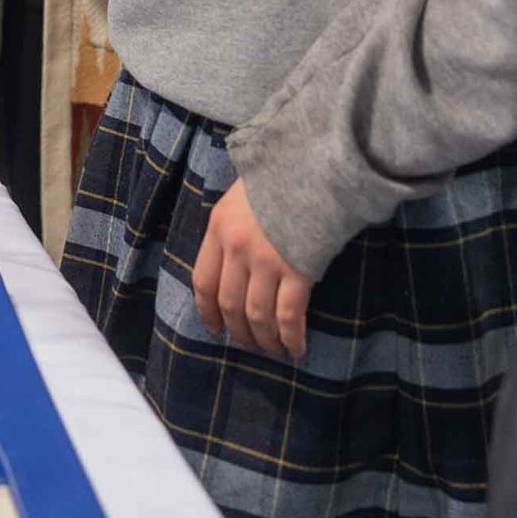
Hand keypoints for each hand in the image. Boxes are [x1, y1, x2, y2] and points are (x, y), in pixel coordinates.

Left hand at [193, 179, 314, 360]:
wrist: (313, 167)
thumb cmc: (278, 178)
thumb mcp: (239, 198)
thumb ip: (230, 229)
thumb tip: (229, 263)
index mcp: (219, 229)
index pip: (203, 281)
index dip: (207, 310)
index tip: (214, 327)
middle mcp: (237, 249)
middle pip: (230, 304)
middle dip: (238, 332)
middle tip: (249, 344)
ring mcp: (267, 261)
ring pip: (257, 316)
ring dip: (265, 340)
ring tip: (273, 351)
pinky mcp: (298, 271)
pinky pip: (289, 316)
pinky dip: (291, 338)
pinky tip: (296, 349)